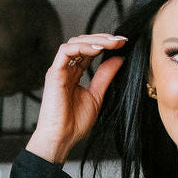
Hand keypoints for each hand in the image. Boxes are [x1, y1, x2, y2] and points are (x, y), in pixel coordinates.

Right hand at [26, 33, 125, 163]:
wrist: (62, 138)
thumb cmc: (74, 123)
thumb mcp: (97, 95)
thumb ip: (105, 76)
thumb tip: (119, 58)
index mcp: (74, 74)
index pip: (89, 51)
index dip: (105, 45)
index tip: (123, 44)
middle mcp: (66, 69)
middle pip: (82, 43)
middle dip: (102, 38)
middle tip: (121, 40)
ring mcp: (59, 70)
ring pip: (74, 43)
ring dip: (95, 40)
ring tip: (112, 43)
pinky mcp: (54, 73)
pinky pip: (65, 51)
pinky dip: (82, 47)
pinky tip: (98, 49)